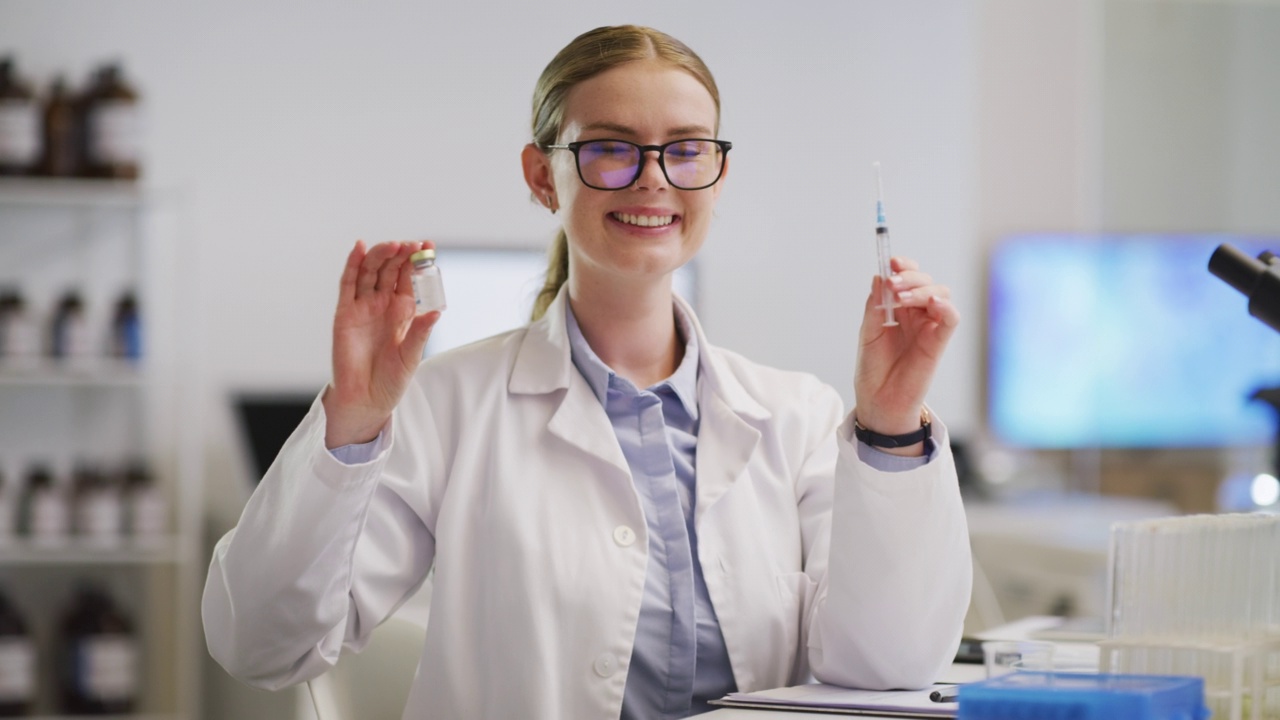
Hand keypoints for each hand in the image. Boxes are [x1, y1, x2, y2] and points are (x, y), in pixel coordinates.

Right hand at [322, 240, 440, 448]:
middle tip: (412, 245)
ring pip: (371, 271)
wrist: (366, 399)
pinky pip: (348, 284)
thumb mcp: (411, 356)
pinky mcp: (344, 313)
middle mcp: (383, 304)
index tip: (429, 246)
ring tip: (393, 245)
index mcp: (403, 311)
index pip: (410, 278)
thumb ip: (420, 333)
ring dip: (381, 255)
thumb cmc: (391, 379)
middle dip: (402, 255)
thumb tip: (437, 312)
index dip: (419, 261)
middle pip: (391, 270)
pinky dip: (353, 264)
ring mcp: (363, 306)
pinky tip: (360, 248)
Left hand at [853, 257, 959, 453]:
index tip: (891, 262)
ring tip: (900, 298)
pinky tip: (932, 302)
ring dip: (921, 290)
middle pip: (925, 282)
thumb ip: (875, 306)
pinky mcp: (939, 342)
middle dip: (910, 278)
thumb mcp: (868, 332)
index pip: (908, 277)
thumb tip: (879, 277)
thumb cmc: (874, 368)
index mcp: (899, 308)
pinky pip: (951, 318)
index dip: (903, 266)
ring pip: (939, 294)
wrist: (878, 400)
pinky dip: (945, 307)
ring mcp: (929, 326)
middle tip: (893, 284)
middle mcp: (916, 314)